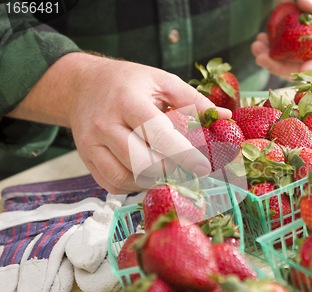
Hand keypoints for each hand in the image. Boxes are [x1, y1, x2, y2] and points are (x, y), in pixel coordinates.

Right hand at [8, 52, 230, 193]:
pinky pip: (113, 185)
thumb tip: (225, 117)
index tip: (204, 168)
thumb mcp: (161, 81)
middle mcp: (105, 125)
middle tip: (186, 168)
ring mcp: (91, 145)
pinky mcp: (87, 160)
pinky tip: (146, 174)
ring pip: (126, 178)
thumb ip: (194, 100)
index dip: (184, 155)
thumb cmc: (128, 83)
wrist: (82, 85)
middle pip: (142, 162)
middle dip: (170, 170)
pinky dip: (134, 186)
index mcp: (128, 102)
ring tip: (167, 169)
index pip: (159, 135)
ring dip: (153, 180)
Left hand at [251, 0, 311, 78]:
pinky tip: (259, 40)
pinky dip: (267, 51)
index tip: (302, 67)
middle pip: (307, 68)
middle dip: (283, 68)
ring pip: (290, 64)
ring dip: (271, 62)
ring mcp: (303, 43)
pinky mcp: (289, 39)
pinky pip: (280, 54)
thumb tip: (309, 8)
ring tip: (256, 47)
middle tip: (263, 59)